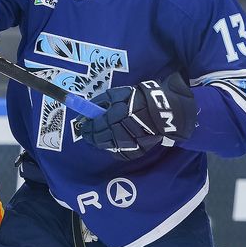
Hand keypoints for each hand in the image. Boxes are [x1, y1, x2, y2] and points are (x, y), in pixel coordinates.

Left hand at [77, 72, 196, 160]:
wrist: (162, 111)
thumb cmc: (138, 99)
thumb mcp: (117, 94)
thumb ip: (101, 101)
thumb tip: (87, 109)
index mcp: (113, 118)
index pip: (93, 127)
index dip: (86, 127)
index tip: (84, 125)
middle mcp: (119, 133)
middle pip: (98, 139)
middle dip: (92, 136)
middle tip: (89, 132)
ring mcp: (127, 144)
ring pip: (107, 147)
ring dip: (102, 142)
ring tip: (102, 136)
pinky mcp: (135, 151)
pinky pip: (119, 152)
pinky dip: (114, 147)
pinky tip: (115, 140)